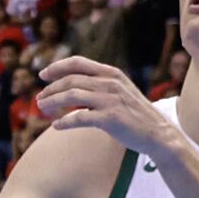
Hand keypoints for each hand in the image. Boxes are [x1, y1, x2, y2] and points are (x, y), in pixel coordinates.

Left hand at [36, 56, 174, 156]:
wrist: (159, 134)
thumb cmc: (136, 114)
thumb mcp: (120, 91)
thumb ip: (100, 84)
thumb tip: (71, 86)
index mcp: (111, 73)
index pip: (77, 62)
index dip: (57, 67)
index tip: (42, 74)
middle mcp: (110, 83)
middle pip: (70, 80)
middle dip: (51, 88)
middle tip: (39, 99)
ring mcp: (110, 99)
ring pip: (71, 95)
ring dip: (52, 102)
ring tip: (42, 109)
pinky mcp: (110, 118)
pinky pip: (79, 117)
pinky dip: (64, 121)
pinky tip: (56, 126)